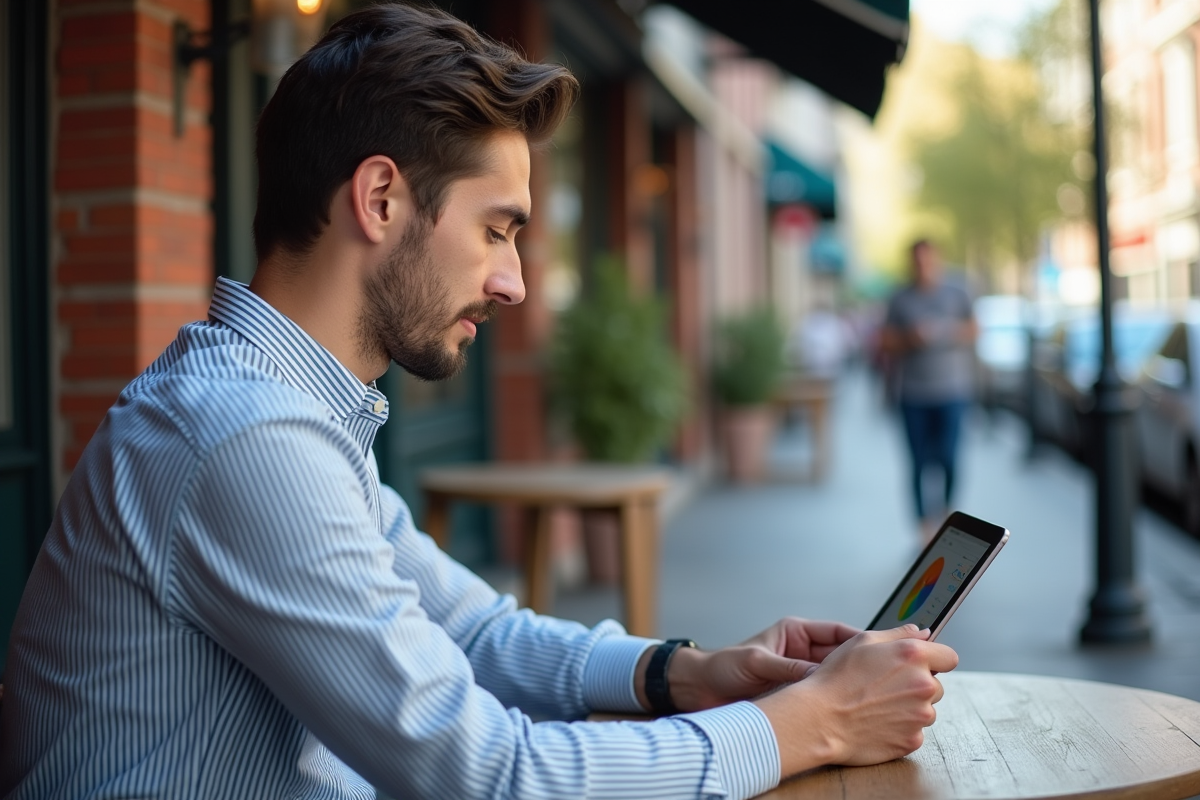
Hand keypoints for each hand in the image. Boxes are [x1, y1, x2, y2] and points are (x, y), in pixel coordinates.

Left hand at [661, 618, 859, 711]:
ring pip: (833, 677)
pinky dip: (830, 701)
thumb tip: (817, 675)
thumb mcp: (756, 662)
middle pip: (841, 655)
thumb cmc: (722, 666)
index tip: (878, 650)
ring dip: (845, 685)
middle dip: (858, 665)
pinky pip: (819, 696)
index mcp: (795, 632)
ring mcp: (800, 674)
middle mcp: (801, 652)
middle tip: (879, 676)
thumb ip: (787, 667)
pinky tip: (843, 710)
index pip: (836, 632)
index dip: (859, 640)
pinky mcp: (795, 694)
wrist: (700, 690)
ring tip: (865, 694)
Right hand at [753, 625, 958, 777]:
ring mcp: (920, 716)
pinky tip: (876, 721)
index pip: (949, 657)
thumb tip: (923, 633)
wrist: (820, 719)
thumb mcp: (862, 641)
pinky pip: (914, 731)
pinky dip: (900, 728)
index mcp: (914, 657)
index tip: (922, 665)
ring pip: (925, 710)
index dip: (935, 659)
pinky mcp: (912, 741)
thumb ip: (899, 634)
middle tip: (885, 686)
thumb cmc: (836, 679)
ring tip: (877, 705)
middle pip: (935, 685)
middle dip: (916, 685)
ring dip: (909, 707)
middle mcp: (923, 686)